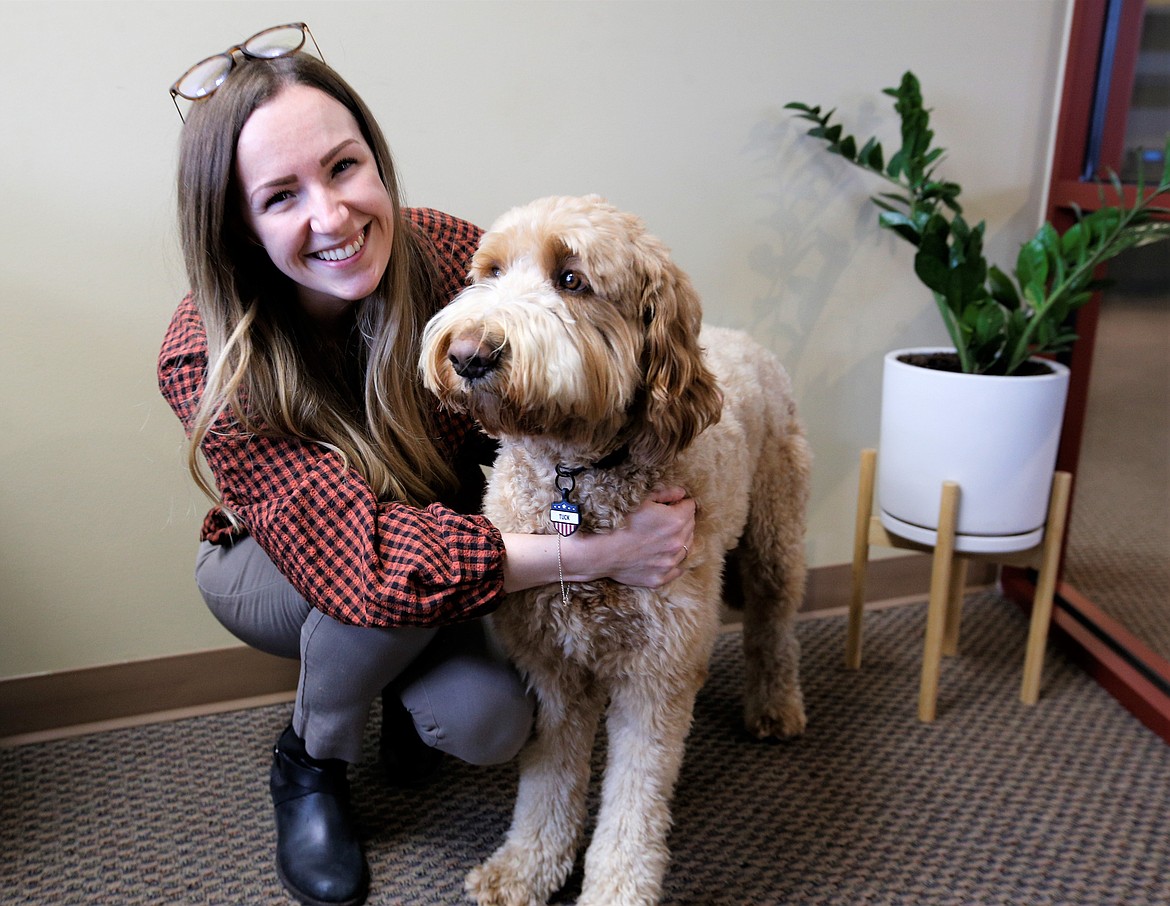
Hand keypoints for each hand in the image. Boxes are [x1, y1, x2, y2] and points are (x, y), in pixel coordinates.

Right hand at [497, 486, 695, 593]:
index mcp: (675, 521)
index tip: (669, 504)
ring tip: (659, 536)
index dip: (679, 503)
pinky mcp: (659, 578)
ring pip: (686, 548)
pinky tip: (660, 555)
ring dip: (678, 540)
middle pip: (690, 526)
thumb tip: (682, 493)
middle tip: (662, 518)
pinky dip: (671, 561)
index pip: (690, 507)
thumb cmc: (616, 521)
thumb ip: (666, 494)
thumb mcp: (640, 500)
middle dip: (681, 520)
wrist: (596, 551)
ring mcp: (669, 563)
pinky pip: (676, 569)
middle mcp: (677, 544)